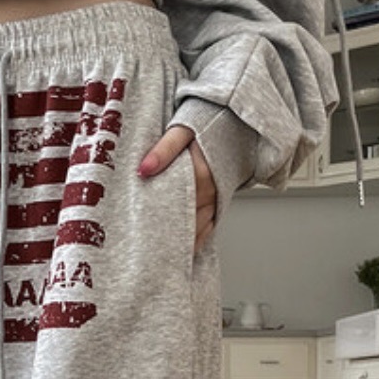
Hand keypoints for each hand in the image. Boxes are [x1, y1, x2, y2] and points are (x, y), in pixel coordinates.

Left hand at [139, 124, 216, 251]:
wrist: (238, 120)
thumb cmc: (207, 121)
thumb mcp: (182, 129)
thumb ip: (163, 149)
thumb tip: (143, 169)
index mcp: (200, 173)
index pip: (174, 205)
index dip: (158, 222)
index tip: (141, 237)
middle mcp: (211, 189)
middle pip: (185, 220)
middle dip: (167, 236)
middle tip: (147, 255)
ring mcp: (217, 197)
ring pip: (198, 227)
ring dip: (182, 242)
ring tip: (162, 259)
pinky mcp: (221, 199)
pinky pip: (210, 225)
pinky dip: (197, 239)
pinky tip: (184, 251)